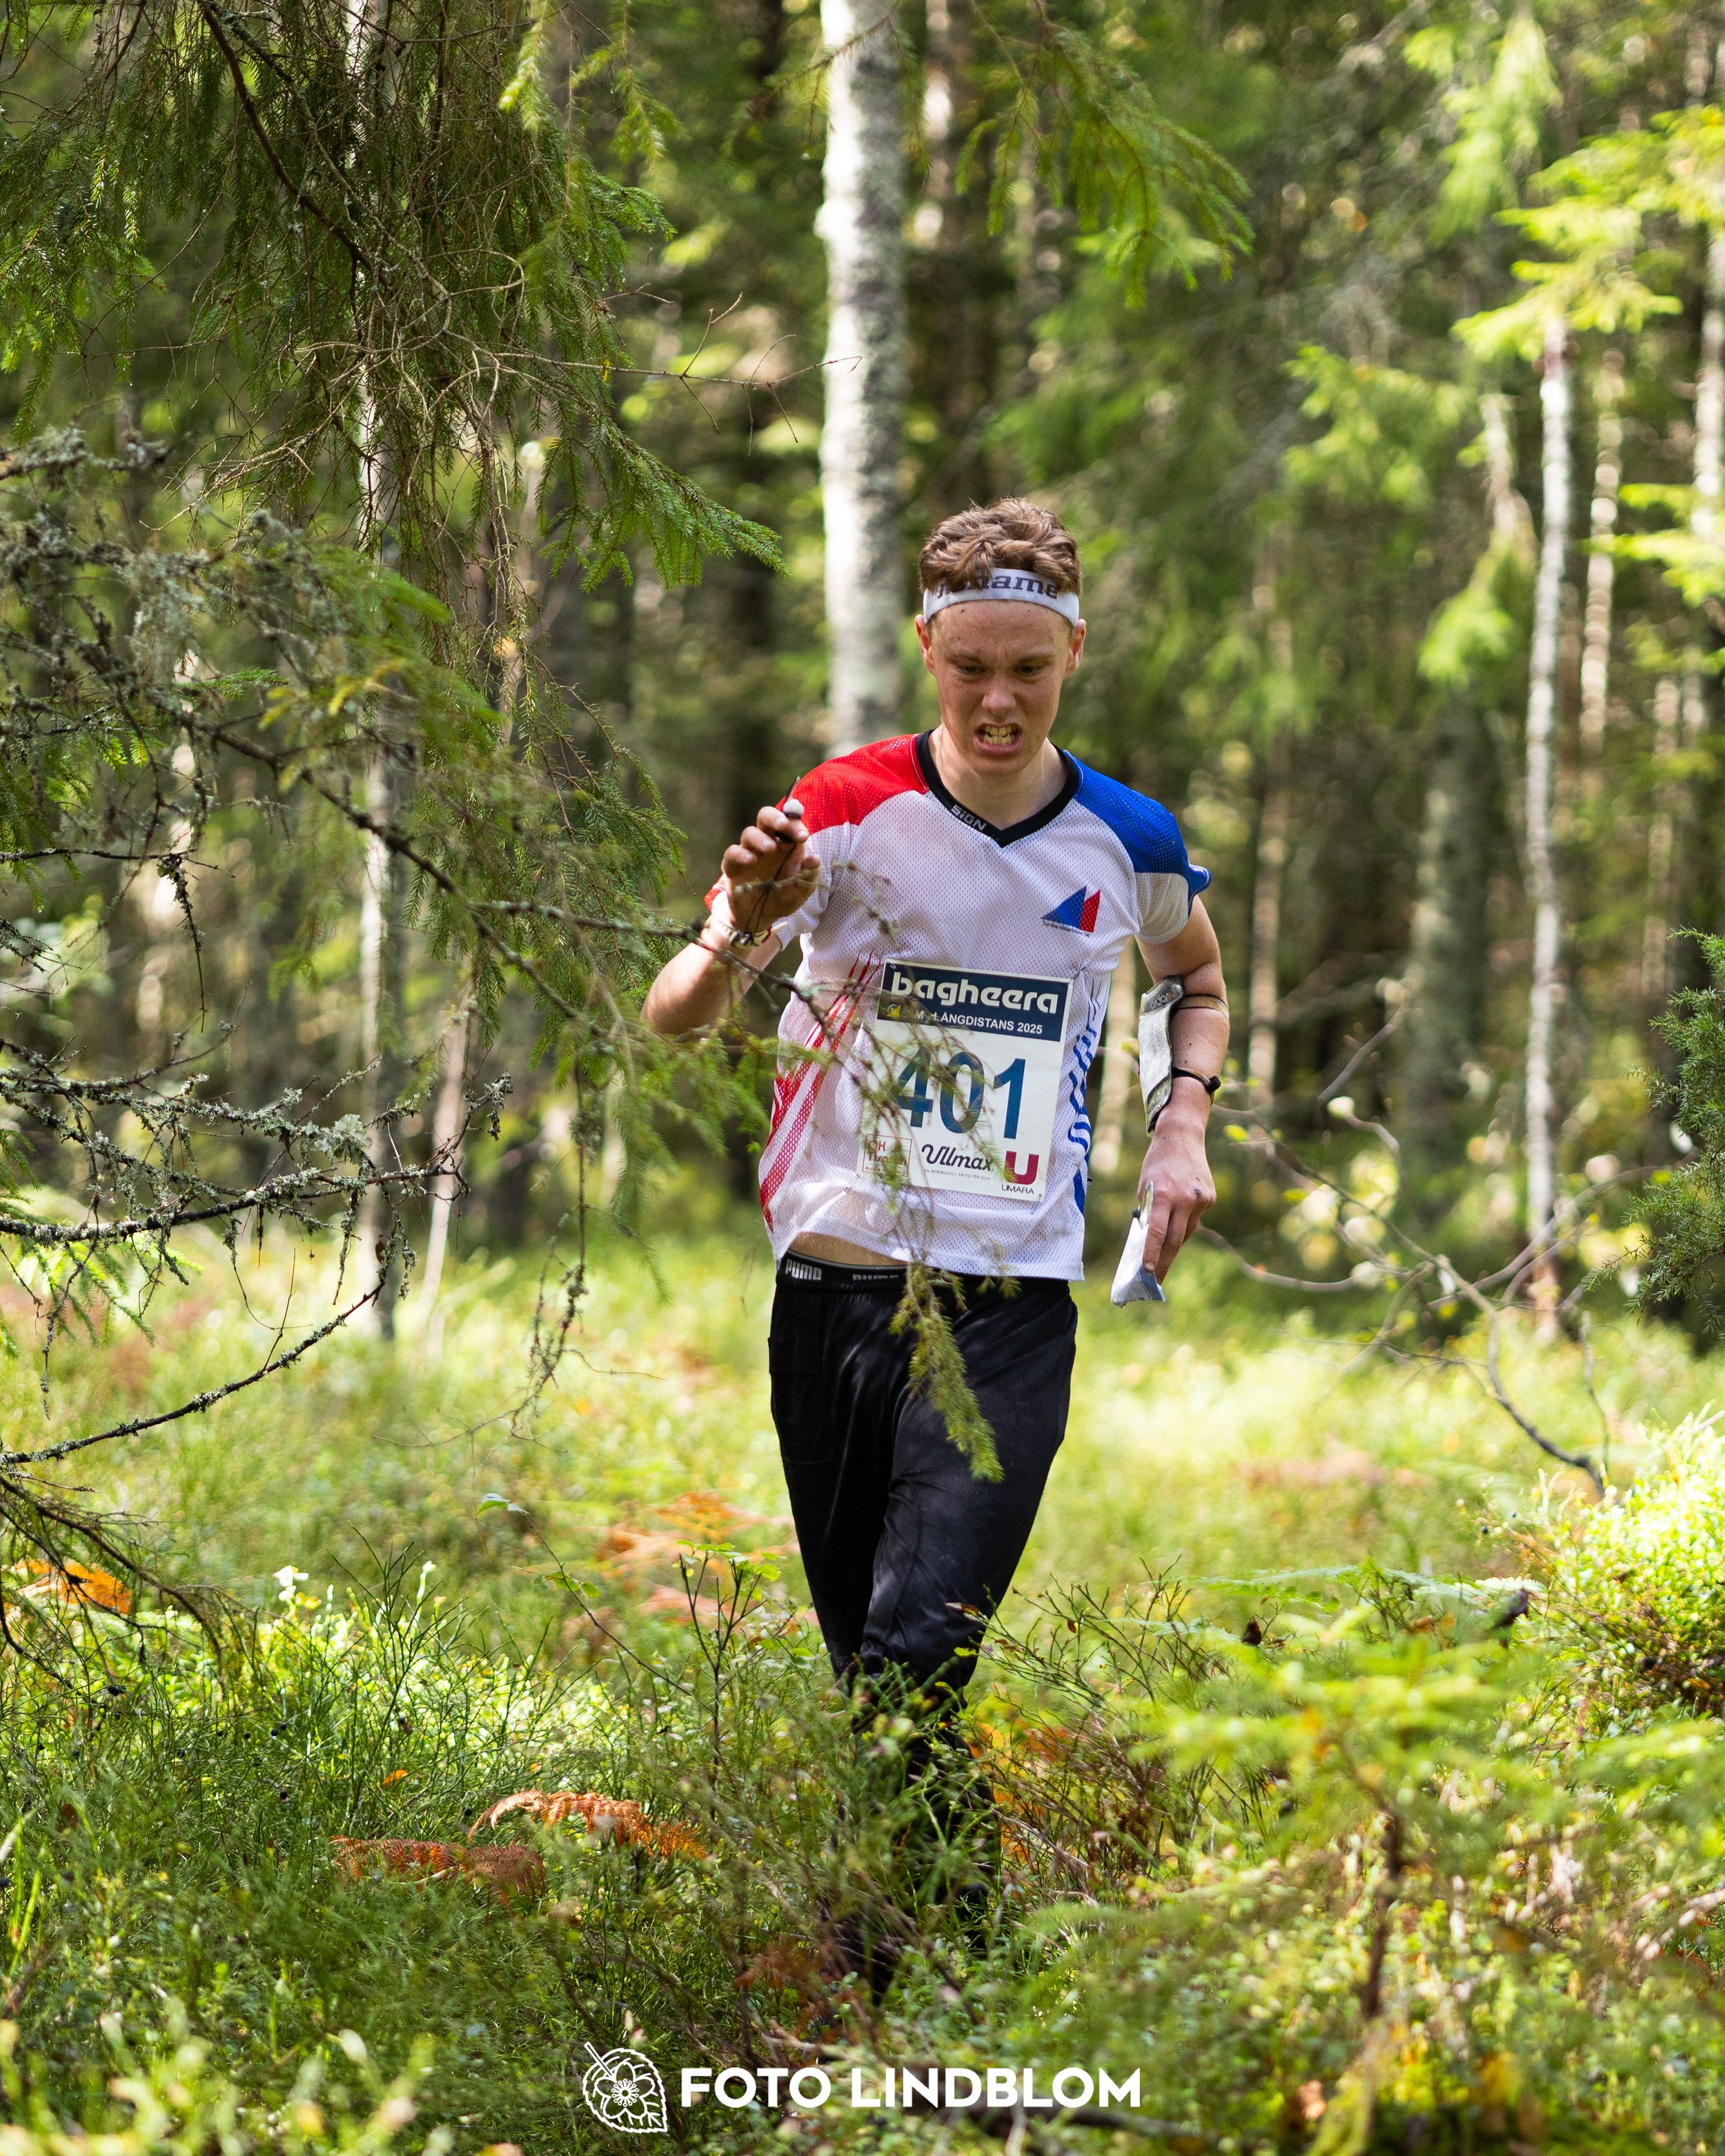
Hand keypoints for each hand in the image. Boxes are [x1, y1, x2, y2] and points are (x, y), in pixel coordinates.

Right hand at [718, 799, 819, 935]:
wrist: (760, 917)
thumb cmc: (782, 897)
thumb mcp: (801, 890)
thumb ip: (809, 874)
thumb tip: (814, 859)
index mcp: (786, 845)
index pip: (789, 824)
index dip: (795, 824)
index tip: (803, 836)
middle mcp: (767, 843)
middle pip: (766, 817)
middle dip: (774, 817)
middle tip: (783, 826)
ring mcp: (749, 852)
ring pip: (749, 832)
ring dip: (760, 838)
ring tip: (769, 848)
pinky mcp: (733, 865)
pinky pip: (732, 852)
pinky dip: (740, 854)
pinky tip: (750, 861)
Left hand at [1138, 1095, 1215, 1281]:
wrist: (1182, 1137)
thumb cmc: (1157, 1162)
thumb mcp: (1145, 1185)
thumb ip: (1149, 1211)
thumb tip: (1150, 1240)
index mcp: (1164, 1194)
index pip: (1157, 1232)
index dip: (1152, 1254)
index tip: (1147, 1272)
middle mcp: (1185, 1198)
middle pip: (1175, 1240)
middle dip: (1164, 1261)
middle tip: (1154, 1280)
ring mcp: (1201, 1199)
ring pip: (1186, 1231)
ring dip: (1173, 1243)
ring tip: (1161, 1256)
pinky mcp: (1210, 1198)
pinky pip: (1194, 1219)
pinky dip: (1184, 1222)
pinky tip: (1178, 1218)